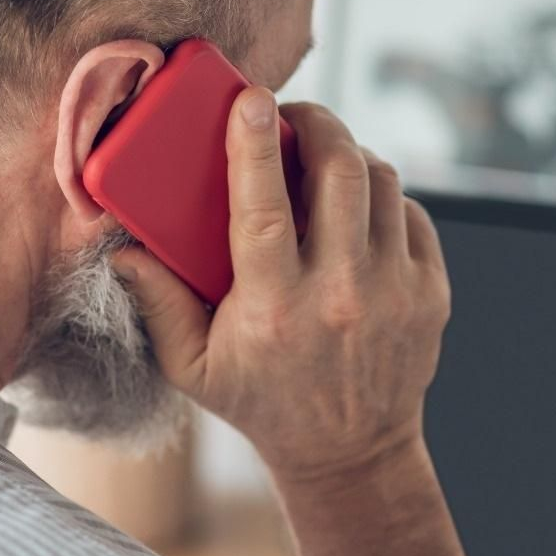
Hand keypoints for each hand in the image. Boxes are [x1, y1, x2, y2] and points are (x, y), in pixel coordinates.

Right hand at [113, 89, 449, 482]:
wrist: (350, 454)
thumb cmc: (261, 402)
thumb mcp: (192, 367)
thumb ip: (156, 303)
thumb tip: (123, 244)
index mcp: (273, 310)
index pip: (263, 208)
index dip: (255, 145)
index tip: (251, 100)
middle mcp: (341, 296)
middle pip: (340, 172)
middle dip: (317, 123)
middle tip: (291, 116)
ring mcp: (396, 292)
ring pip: (380, 181)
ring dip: (347, 154)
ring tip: (320, 159)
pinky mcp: (432, 293)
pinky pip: (409, 212)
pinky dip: (381, 196)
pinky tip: (354, 208)